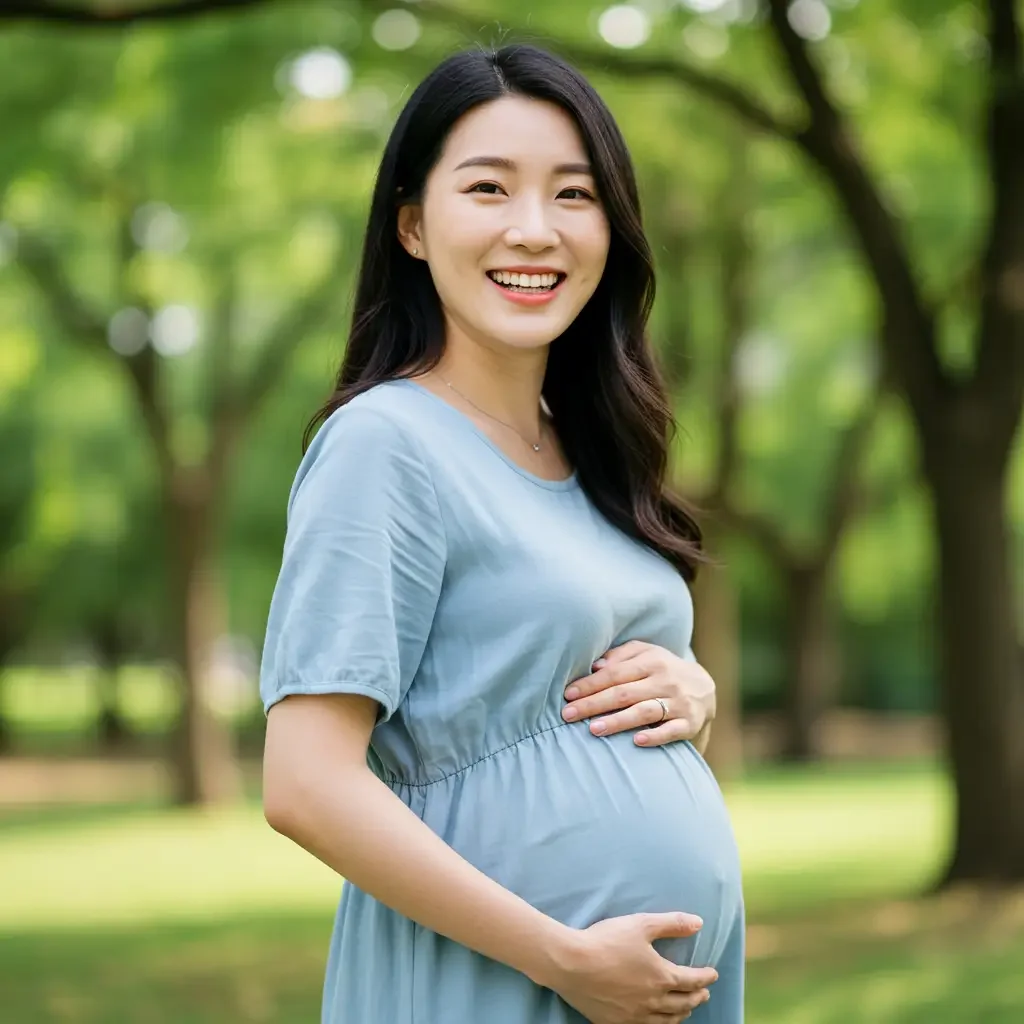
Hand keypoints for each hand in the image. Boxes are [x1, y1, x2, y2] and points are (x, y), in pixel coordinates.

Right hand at [546, 912, 717, 1023]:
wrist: (571, 964)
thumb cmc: (606, 941)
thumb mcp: (641, 924)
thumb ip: (672, 923)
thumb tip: (699, 923)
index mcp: (661, 976)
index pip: (692, 980)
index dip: (705, 977)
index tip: (712, 974)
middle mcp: (653, 1000)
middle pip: (684, 1003)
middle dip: (697, 996)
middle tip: (704, 992)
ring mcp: (635, 1015)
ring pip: (668, 1020)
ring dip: (681, 1013)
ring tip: (686, 1008)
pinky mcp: (618, 1023)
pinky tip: (658, 1021)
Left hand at [562, 641, 715, 748]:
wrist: (705, 689)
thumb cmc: (663, 670)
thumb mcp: (646, 654)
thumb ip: (620, 656)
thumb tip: (595, 665)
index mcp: (651, 661)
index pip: (615, 673)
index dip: (590, 684)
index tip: (568, 695)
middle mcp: (665, 680)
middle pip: (624, 693)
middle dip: (593, 704)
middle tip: (568, 715)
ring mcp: (678, 702)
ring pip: (644, 711)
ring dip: (618, 721)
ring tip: (593, 729)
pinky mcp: (689, 723)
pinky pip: (671, 730)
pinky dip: (655, 736)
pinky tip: (636, 741)